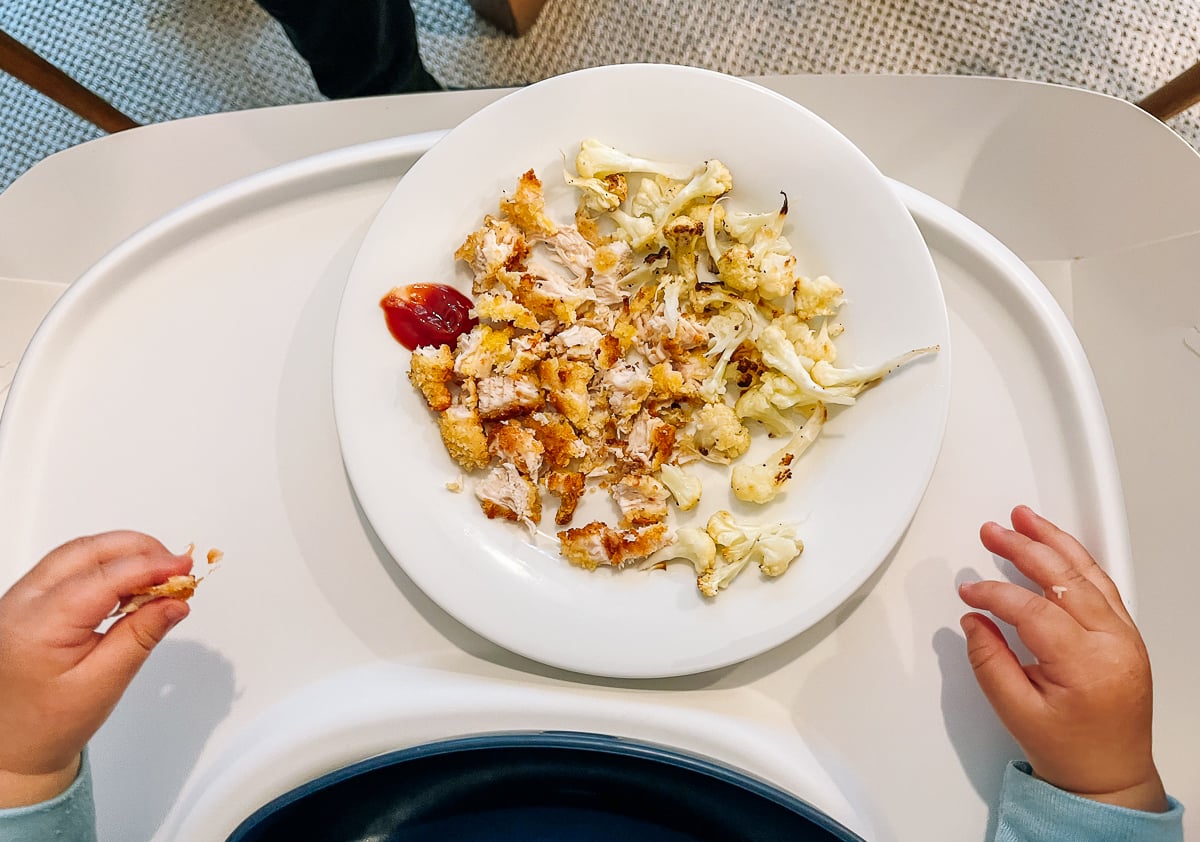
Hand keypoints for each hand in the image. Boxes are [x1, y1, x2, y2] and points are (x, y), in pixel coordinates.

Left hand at [0, 532, 192, 806]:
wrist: (13, 745)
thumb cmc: (49, 724)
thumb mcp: (104, 683)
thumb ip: (141, 636)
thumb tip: (174, 602)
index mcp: (37, 627)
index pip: (101, 578)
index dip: (148, 566)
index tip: (184, 567)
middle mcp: (21, 604)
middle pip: (87, 552)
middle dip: (138, 550)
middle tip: (176, 567)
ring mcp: (20, 598)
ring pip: (78, 554)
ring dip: (123, 555)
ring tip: (159, 576)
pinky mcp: (28, 600)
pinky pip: (70, 567)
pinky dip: (106, 566)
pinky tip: (130, 584)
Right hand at [958, 505, 1166, 811]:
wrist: (1110, 776)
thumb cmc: (1071, 752)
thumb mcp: (1016, 711)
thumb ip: (989, 662)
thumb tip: (974, 621)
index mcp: (1087, 666)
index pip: (1033, 610)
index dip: (995, 594)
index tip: (970, 591)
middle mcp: (1114, 644)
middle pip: (1065, 579)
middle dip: (1024, 548)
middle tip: (993, 531)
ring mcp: (1125, 637)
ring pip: (1089, 574)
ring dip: (1054, 541)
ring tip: (1025, 519)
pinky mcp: (1127, 635)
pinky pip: (1102, 586)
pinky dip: (1076, 561)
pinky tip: (1056, 547)